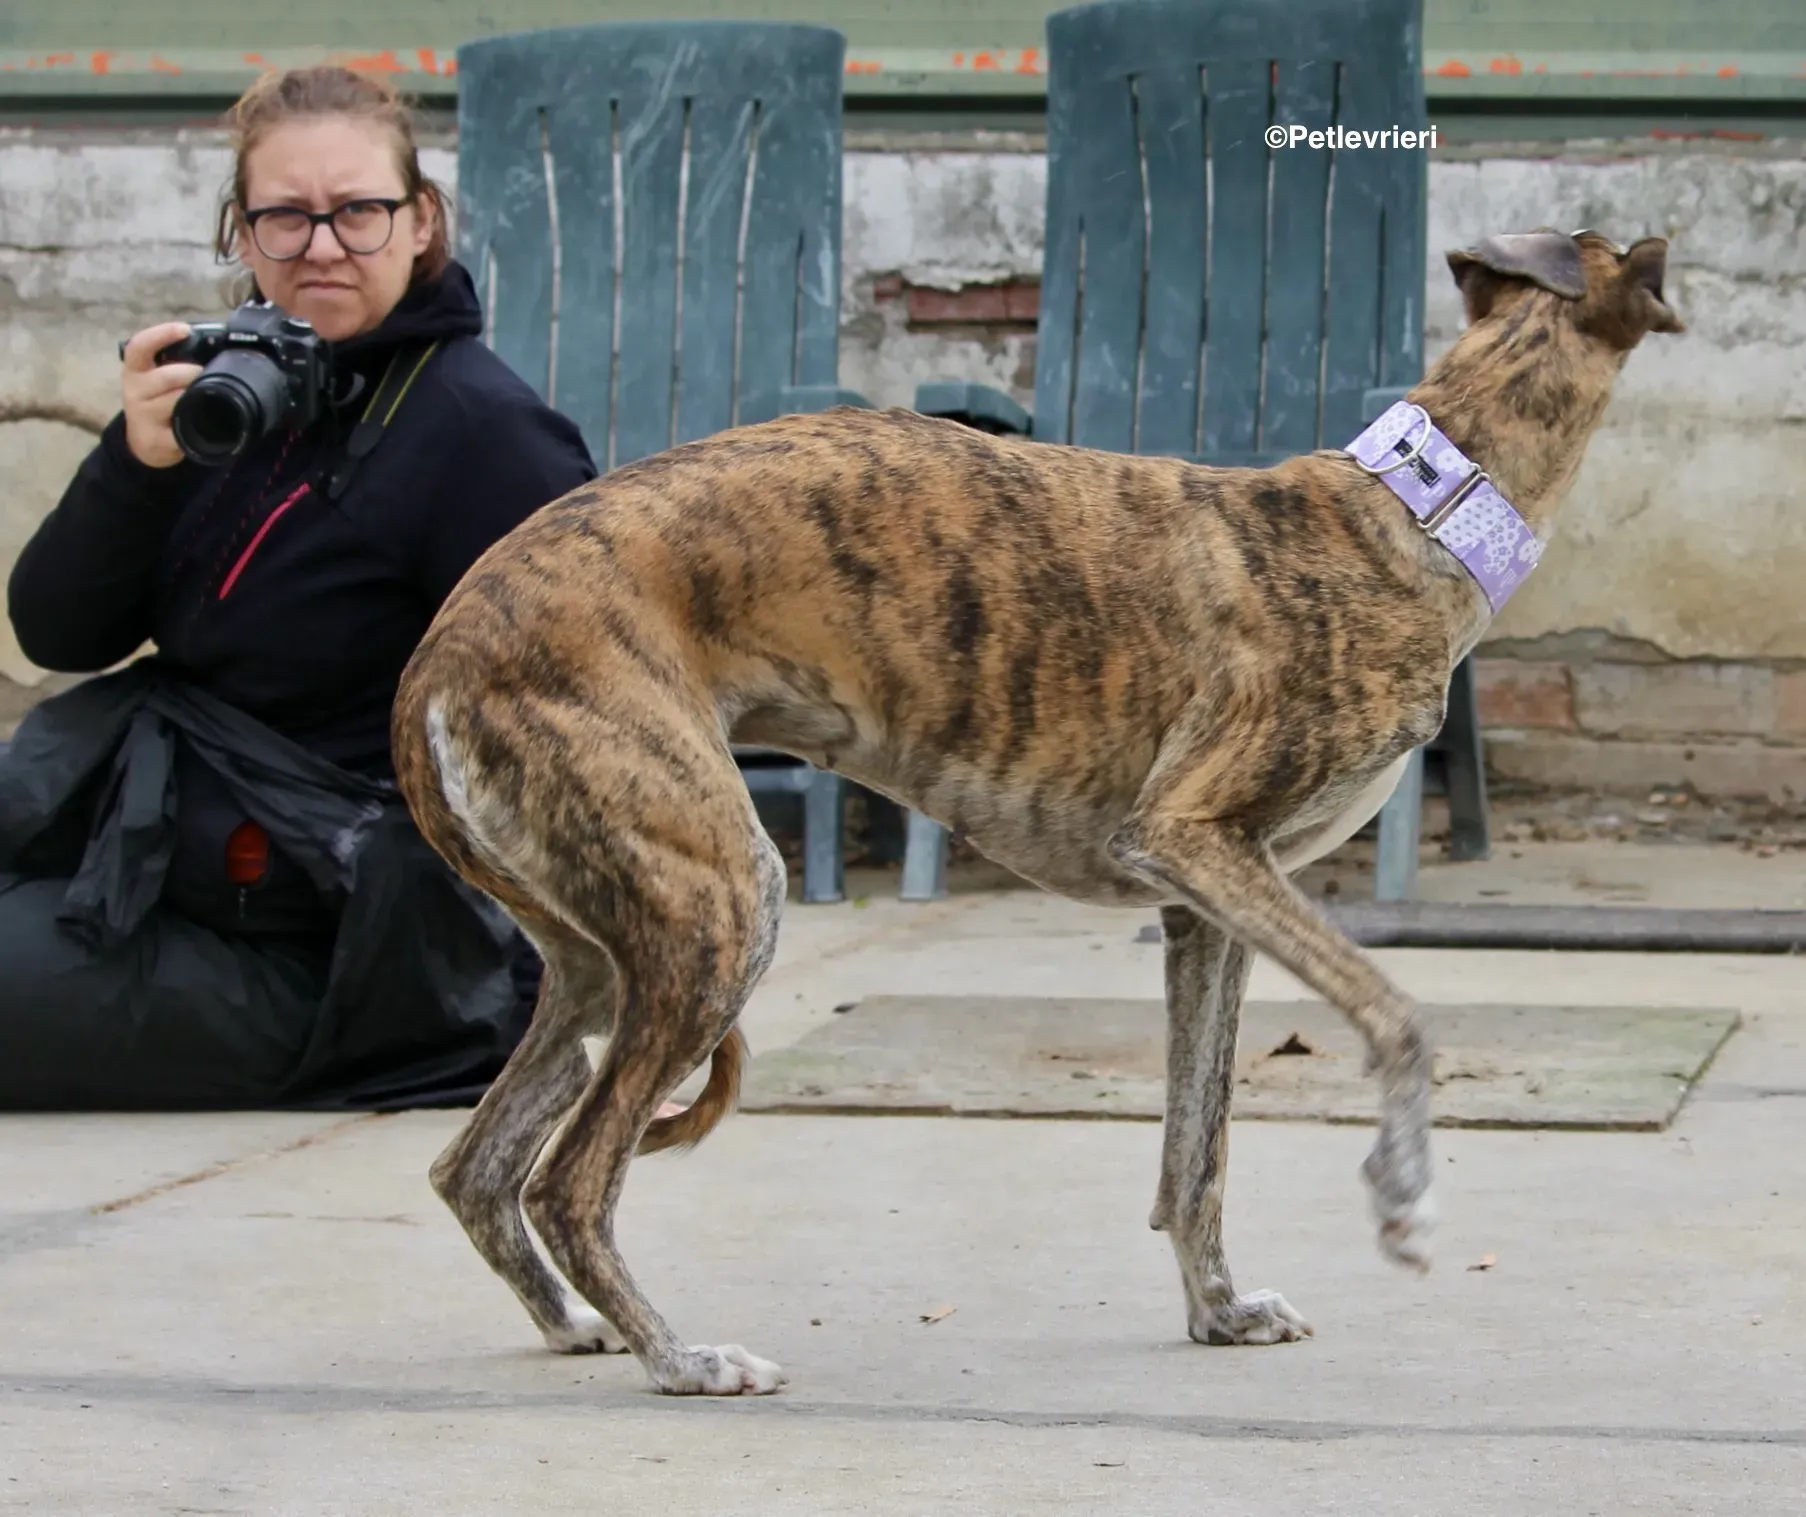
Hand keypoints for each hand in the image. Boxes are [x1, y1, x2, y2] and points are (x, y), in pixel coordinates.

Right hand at [119, 321, 203, 468]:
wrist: (145, 440)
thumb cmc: (156, 400)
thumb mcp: (155, 377)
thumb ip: (172, 360)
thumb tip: (210, 343)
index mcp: (134, 369)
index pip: (139, 347)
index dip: (161, 335)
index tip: (184, 329)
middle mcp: (134, 390)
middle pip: (167, 376)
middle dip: (192, 373)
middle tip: (205, 374)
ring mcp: (143, 416)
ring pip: (177, 401)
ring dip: (196, 397)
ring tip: (204, 397)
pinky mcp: (156, 439)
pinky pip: (183, 428)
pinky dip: (196, 423)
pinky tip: (201, 421)